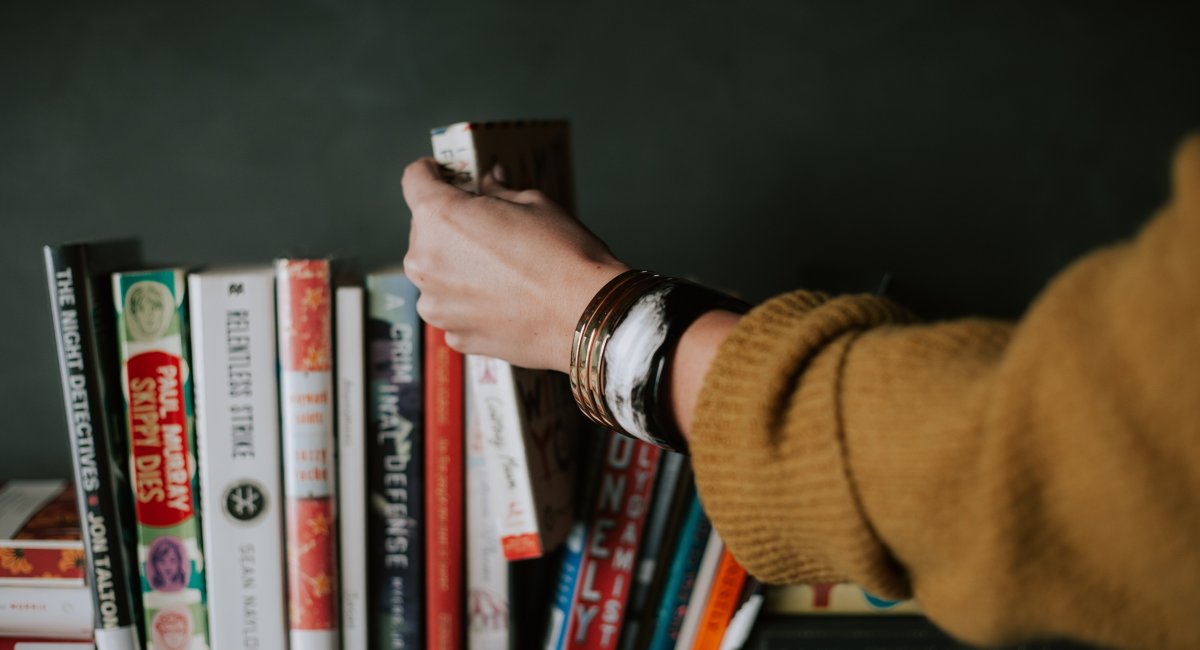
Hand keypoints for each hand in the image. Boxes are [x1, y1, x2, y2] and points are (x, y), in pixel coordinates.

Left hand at [401, 158, 628, 372]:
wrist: (586, 316)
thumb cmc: (563, 256)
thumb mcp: (533, 203)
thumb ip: (498, 192)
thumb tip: (489, 182)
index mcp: (440, 217)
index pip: (415, 179)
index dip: (431, 172)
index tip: (443, 175)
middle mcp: (425, 261)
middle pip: (425, 230)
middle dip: (451, 225)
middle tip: (488, 228)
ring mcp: (436, 304)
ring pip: (436, 274)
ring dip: (457, 267)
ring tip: (501, 272)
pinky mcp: (454, 335)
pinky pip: (453, 308)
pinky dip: (470, 301)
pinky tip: (505, 300)